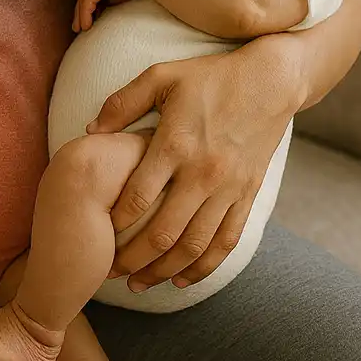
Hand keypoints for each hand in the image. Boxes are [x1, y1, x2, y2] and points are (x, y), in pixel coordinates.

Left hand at [85, 46, 301, 289]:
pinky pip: (226, 242)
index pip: (137, 196)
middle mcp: (203, 173)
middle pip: (163, 232)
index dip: (113, 221)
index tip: (96, 233)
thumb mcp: (162, 76)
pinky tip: (182, 281)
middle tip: (109, 272)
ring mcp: (228, 188)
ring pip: (194, 246)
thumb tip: (89, 131)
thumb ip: (122, 102)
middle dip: (132, 259)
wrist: (271, 81)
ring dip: (164, 272)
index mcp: (175, 144)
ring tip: (139, 285)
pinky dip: (204, 268)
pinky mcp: (247, 195)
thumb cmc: (210, 77)